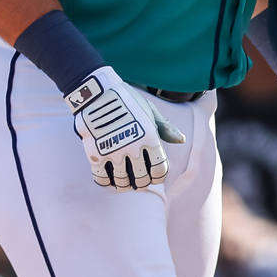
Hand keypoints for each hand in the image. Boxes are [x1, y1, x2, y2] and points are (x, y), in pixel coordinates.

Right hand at [66, 66, 182, 190]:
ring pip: (122, 180)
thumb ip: (164, 127)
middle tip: (139, 182)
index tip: (155, 177)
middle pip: (141, 178)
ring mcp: (113, 151)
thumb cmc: (127, 99)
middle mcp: (133, 146)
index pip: (159, 168)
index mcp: (150, 137)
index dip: (158, 176)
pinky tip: (108, 179)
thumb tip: (181, 140)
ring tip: (124, 182)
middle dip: (142, 183)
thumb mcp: (149, 110)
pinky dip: (106, 182)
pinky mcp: (95, 153)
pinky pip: (101, 177)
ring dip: (124, 184)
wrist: (97, 92)